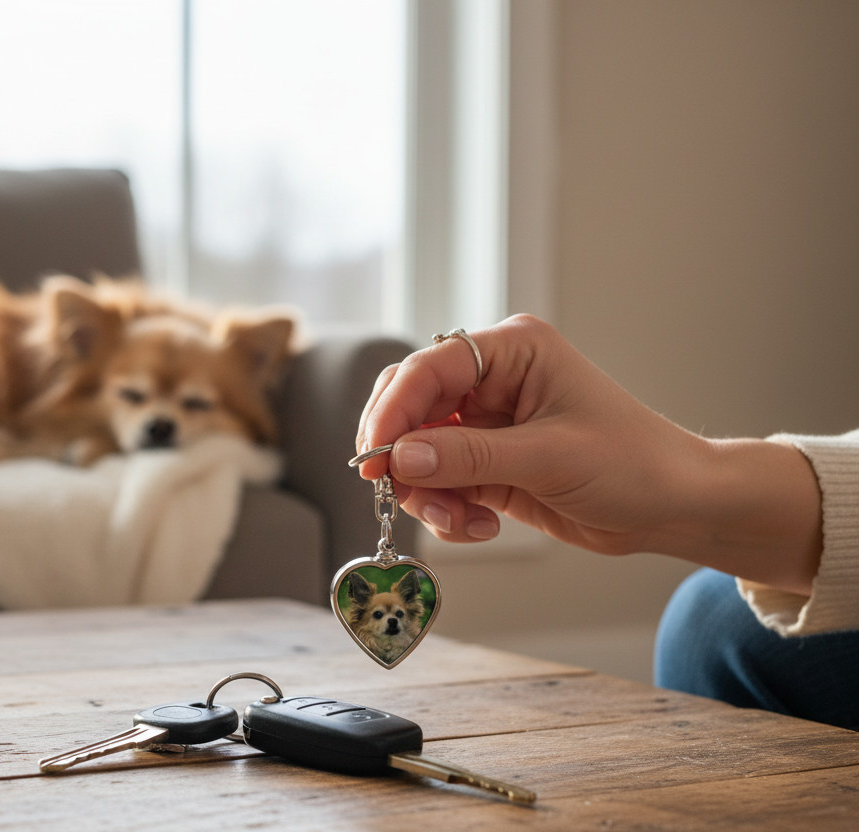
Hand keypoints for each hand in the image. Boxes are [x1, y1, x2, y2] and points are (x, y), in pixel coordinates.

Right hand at [355, 315, 820, 593]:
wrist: (673, 509)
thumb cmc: (633, 464)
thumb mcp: (549, 458)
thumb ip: (468, 456)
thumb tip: (400, 456)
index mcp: (512, 351)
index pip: (428, 368)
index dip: (393, 409)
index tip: (375, 456)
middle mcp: (492, 380)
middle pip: (411, 406)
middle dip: (404, 454)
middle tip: (399, 493)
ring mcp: (487, 423)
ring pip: (418, 450)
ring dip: (427, 492)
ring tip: (459, 521)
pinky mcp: (487, 463)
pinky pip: (439, 482)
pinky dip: (446, 509)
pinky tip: (480, 527)